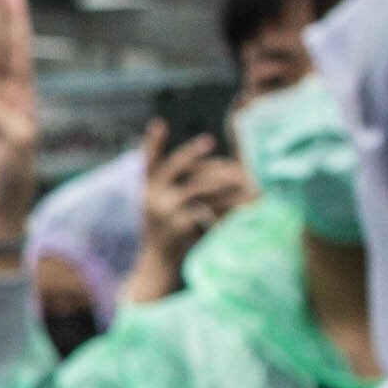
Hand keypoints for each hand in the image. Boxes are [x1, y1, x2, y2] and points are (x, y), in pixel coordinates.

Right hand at [122, 122, 248, 306]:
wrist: (157, 263)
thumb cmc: (165, 228)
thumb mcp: (162, 204)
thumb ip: (177, 185)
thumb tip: (222, 168)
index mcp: (147, 188)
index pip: (148, 160)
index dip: (152, 142)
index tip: (159, 124)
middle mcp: (152, 196)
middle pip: (175, 167)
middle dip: (193, 153)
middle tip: (209, 141)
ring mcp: (165, 211)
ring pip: (198, 187)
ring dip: (221, 180)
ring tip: (240, 176)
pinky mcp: (180, 226)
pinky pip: (207, 209)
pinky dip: (225, 206)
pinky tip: (240, 203)